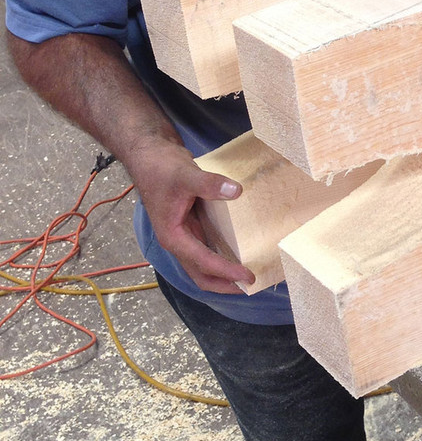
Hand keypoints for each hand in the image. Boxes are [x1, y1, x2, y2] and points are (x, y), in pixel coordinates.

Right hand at [131, 141, 255, 293]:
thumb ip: (209, 184)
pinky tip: (240, 250)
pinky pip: (208, 246)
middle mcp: (178, 240)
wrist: (150, 155)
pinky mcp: (192, 223)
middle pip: (201, 274)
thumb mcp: (185, 175)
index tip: (248, 276)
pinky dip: (222, 253)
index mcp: (173, 237)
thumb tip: (236, 191)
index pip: (203, 263)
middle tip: (251, 285)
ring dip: (223, 272)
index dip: (226, 272)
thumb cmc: (161, 168)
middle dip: (224, 284)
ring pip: (203, 263)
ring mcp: (185, 233)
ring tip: (248, 274)